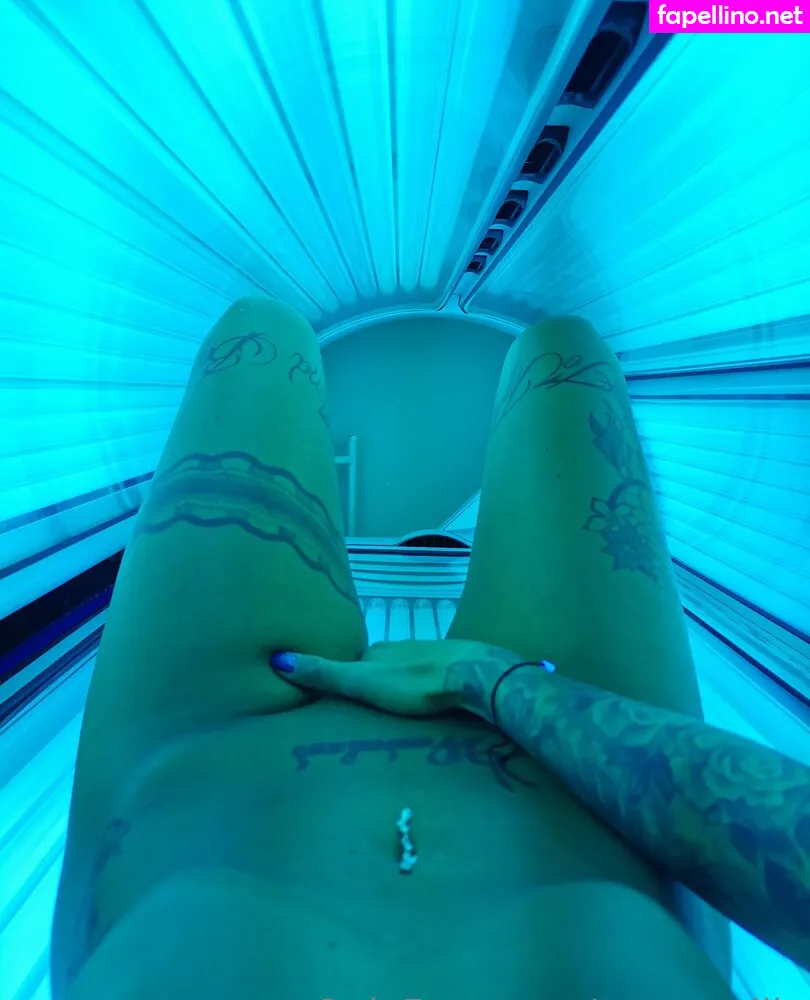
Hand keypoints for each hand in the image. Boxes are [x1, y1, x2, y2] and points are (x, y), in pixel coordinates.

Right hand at [270, 638, 500, 717]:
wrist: (472, 675)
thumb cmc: (413, 682)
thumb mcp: (362, 681)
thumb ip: (326, 674)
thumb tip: (278, 659)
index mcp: (377, 650)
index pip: (352, 662)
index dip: (342, 676)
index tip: (337, 693)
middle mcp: (400, 647)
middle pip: (378, 665)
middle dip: (371, 680)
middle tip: (366, 705)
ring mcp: (428, 654)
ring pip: (404, 670)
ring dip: (397, 684)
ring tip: (394, 707)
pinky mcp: (452, 667)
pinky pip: (428, 677)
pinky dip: (421, 686)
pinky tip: (426, 700)